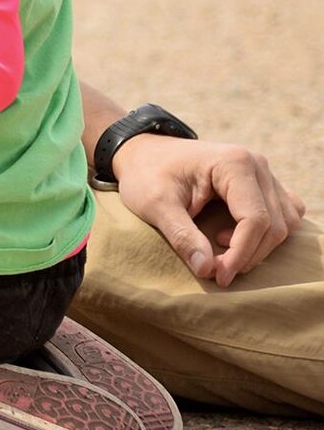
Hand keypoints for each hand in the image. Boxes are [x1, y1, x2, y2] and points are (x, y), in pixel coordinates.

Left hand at [110, 134, 306, 284]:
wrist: (143, 153)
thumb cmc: (147, 175)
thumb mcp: (155, 205)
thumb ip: (182, 236)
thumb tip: (207, 270)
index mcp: (234, 163)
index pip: (255, 219)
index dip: (241, 253)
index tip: (219, 276)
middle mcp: (257, 164)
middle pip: (274, 224)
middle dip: (248, 254)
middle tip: (217, 271)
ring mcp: (264, 172)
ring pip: (285, 221)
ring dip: (260, 246)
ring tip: (222, 251)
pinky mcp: (263, 183)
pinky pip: (285, 212)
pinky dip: (269, 232)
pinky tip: (235, 237)